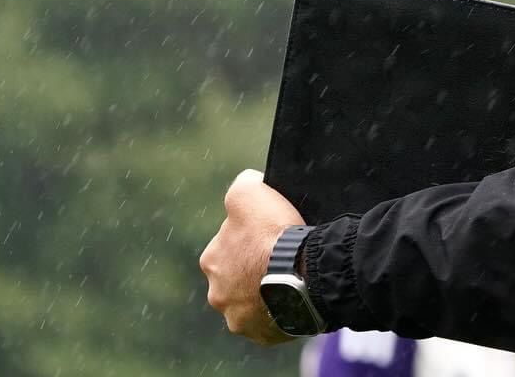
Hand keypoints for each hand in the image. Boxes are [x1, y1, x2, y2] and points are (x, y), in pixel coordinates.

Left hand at [199, 168, 304, 344]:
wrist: (302, 272)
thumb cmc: (274, 233)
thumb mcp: (251, 192)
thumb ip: (242, 184)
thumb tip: (246, 180)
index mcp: (211, 260)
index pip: (229, 245)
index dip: (250, 237)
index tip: (270, 235)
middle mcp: (217, 293)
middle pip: (237, 277)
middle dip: (253, 269)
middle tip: (280, 258)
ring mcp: (238, 317)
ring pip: (252, 301)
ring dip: (265, 291)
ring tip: (290, 277)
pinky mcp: (261, 333)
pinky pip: (270, 321)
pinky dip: (279, 310)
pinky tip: (294, 296)